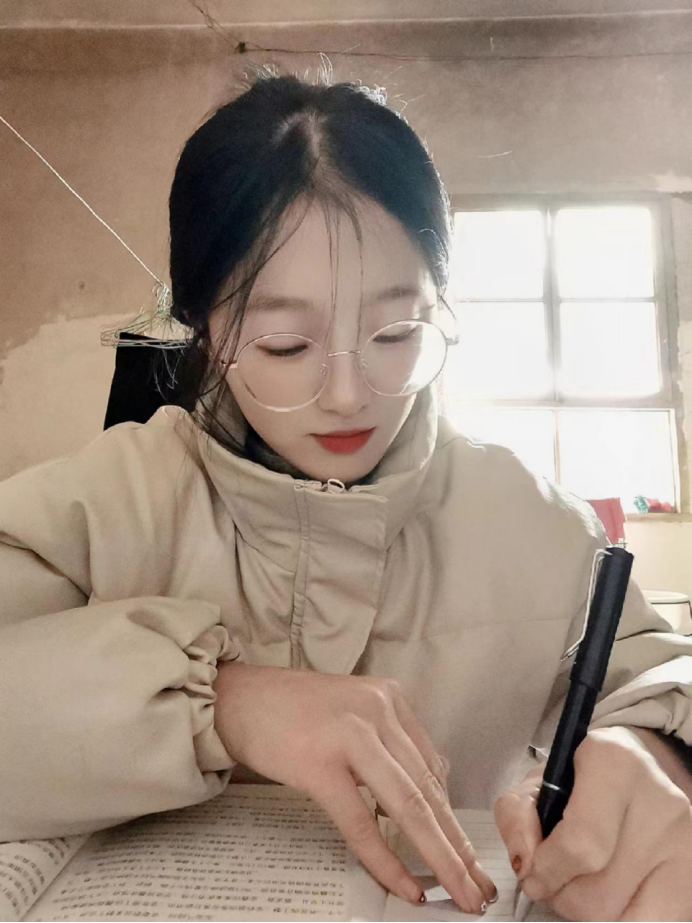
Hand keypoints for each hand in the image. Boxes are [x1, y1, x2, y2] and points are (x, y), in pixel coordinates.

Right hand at [213, 662, 496, 912]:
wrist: (234, 697)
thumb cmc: (288, 711)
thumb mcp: (351, 714)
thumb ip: (386, 746)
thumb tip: (421, 799)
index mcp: (388, 699)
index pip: (433, 767)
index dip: (453, 818)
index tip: (468, 855)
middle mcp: (377, 711)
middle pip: (429, 789)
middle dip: (458, 846)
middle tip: (479, 887)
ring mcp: (350, 735)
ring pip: (409, 806)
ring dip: (439, 857)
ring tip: (459, 893)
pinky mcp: (320, 764)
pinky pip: (362, 823)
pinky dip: (387, 859)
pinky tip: (405, 885)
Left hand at [495, 727, 691, 921]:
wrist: (632, 770)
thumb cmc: (576, 780)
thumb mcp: (535, 784)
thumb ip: (516, 817)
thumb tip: (527, 866)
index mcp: (613, 762)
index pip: (580, 843)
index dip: (547, 871)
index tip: (532, 873)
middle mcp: (660, 800)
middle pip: (600, 893)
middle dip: (562, 897)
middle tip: (554, 880)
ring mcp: (685, 841)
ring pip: (623, 917)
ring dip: (588, 914)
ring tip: (580, 886)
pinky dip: (620, 921)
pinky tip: (609, 900)